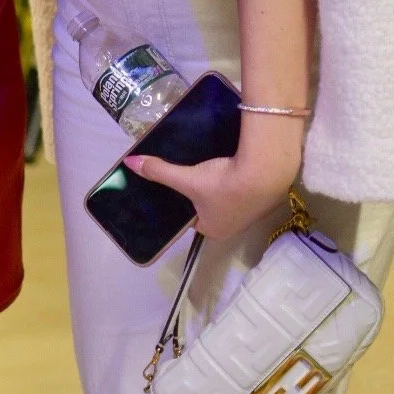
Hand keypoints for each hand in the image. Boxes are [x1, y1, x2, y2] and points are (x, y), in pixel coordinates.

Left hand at [125, 126, 302, 242]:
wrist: (265, 172)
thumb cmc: (222, 184)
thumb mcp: (187, 178)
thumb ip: (159, 172)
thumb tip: (128, 163)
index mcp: (213, 230)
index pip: (192, 218)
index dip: (184, 202)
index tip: (180, 185)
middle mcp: (233, 227)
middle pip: (209, 208)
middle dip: (202, 194)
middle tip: (193, 174)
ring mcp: (251, 213)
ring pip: (228, 198)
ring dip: (221, 186)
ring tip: (212, 167)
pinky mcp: (264, 196)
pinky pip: (243, 188)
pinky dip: (237, 179)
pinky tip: (232, 165)